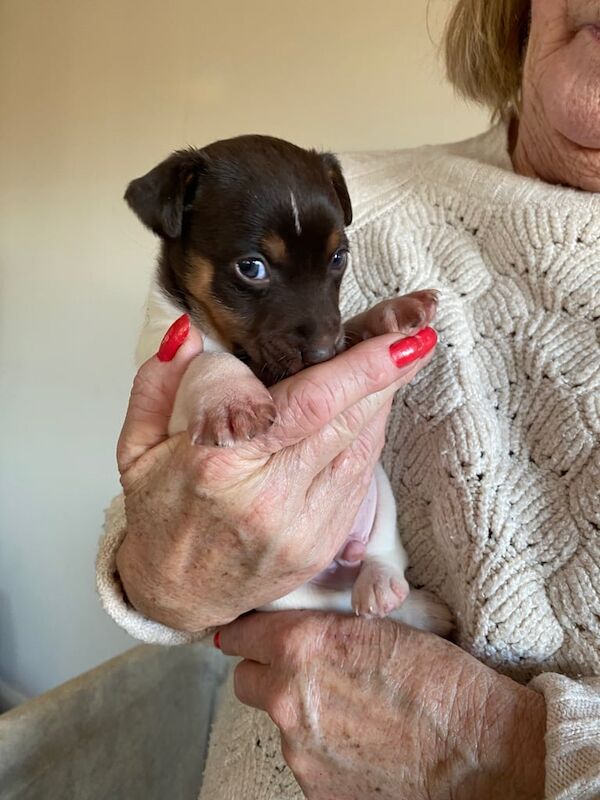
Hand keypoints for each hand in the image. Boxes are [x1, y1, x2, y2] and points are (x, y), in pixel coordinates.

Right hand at [115, 313, 436, 632]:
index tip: (387, 336)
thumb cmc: (159, 516)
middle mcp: (266, 496)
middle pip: (344, 418)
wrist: (177, 593)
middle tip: (417, 332)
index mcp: (217, 463)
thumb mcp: (135, 445)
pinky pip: (359, 480)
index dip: (354, 367)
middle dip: (388, 371)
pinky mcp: (320, 544)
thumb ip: (157, 382)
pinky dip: (371, 438)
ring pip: (361, 446)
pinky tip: (375, 409)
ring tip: (406, 359)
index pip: (302, 402)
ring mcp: (300, 525)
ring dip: (385, 400)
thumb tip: (187, 332)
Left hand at [220, 612, 545, 799]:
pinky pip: (305, 760)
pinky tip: (363, 744)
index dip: (248, 632)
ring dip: (301, 713)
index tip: (253, 634)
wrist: (481, 751)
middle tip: (305, 671)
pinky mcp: (316, 793)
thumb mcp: (378, 626)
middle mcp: (288, 699)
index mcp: (302, 647)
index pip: (240, 634)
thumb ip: (324, 626)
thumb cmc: (442, 679)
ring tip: (353, 711)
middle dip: (268, 673)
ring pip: (279, 723)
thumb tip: (297, 626)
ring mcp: (300, 752)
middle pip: (248, 681)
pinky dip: (323, 750)